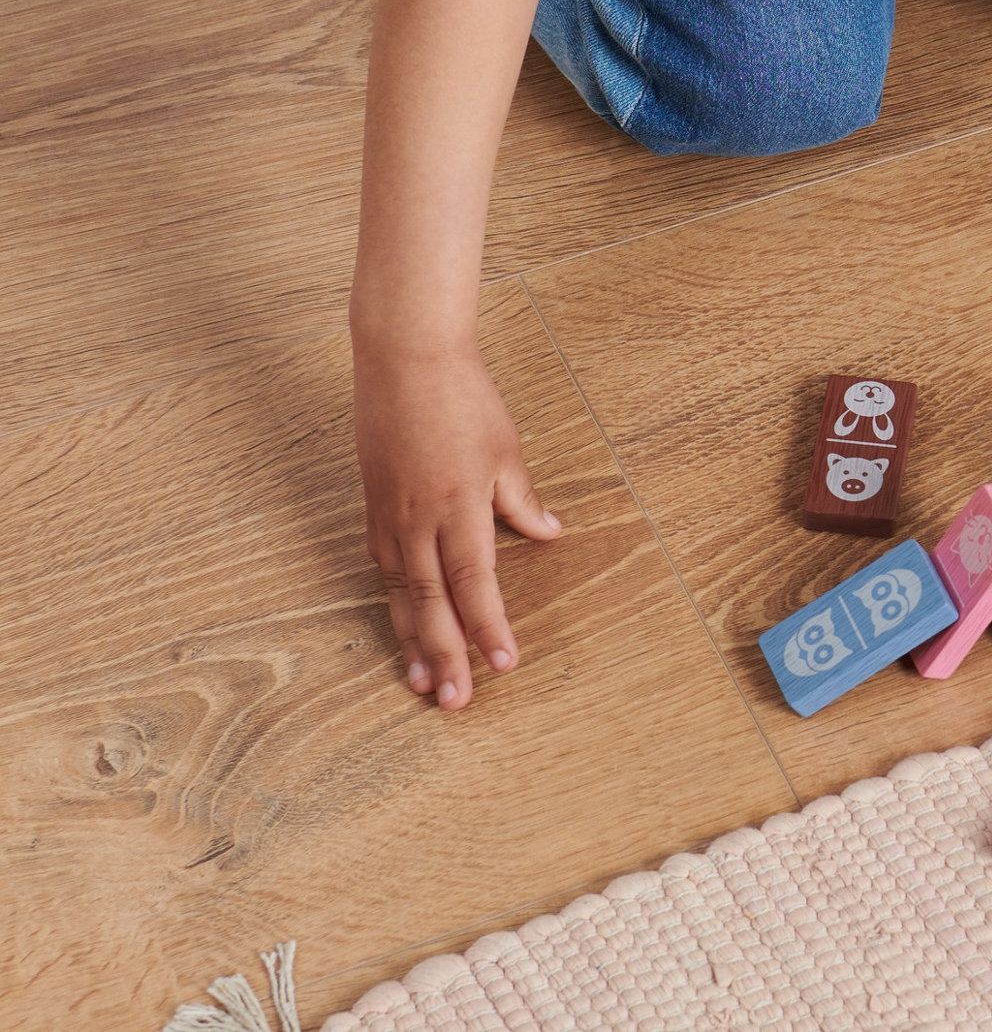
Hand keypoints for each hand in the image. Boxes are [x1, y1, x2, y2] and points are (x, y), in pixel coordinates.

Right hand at [353, 343, 560, 708]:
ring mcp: (389, 518)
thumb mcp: (505, 450)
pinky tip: (402, 627)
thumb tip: (547, 533)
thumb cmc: (462, 398)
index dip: (489, 627)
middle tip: (454, 702)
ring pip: (400, 595)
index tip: (503, 664)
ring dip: (412, 641)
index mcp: (457, 508)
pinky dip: (393, 605)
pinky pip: (383, 570)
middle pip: (430, 603)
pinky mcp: (373, 509)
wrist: (404, 359)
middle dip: (445, 656)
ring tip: (420, 684)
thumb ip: (521, 500)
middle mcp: (417, 522)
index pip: (475, 583)